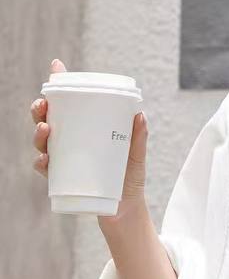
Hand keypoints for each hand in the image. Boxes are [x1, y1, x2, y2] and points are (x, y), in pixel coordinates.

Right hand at [30, 57, 148, 223]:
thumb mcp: (135, 155)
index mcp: (85, 130)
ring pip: (43, 142)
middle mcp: (70, 142)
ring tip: (45, 130)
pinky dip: (43, 163)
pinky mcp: (62, 180)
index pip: (69, 105)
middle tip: (42, 106)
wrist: (125, 210)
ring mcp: (64, 160)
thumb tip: (140, 114)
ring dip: (38, 134)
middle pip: (48, 120)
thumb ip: (137, 137)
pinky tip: (46, 159)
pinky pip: (46, 169)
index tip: (56, 68)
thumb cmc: (129, 178)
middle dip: (40, 109)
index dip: (59, 87)